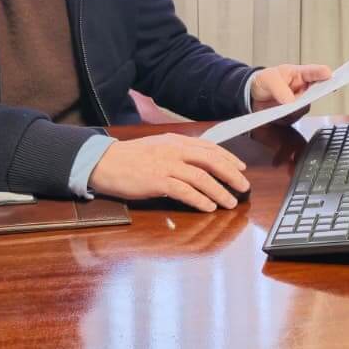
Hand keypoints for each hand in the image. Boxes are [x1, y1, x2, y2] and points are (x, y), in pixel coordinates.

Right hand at [87, 134, 250, 211]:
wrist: (104, 162)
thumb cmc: (129, 158)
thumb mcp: (157, 147)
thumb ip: (177, 152)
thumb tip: (197, 161)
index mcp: (175, 141)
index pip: (209, 147)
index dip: (228, 157)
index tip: (241, 167)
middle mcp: (174, 150)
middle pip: (211, 160)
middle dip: (231, 174)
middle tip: (243, 187)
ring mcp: (166, 165)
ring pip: (202, 177)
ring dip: (219, 191)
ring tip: (230, 202)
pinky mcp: (158, 181)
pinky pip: (185, 191)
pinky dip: (200, 199)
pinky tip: (208, 207)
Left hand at [250, 63, 332, 122]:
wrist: (254, 96)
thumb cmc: (265, 81)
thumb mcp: (269, 79)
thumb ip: (279, 88)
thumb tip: (290, 101)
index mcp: (300, 74)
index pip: (314, 72)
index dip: (322, 74)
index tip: (328, 74)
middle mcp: (303, 89)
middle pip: (316, 92)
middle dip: (313, 95)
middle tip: (306, 96)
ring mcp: (299, 102)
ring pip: (304, 108)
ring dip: (293, 109)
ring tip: (281, 105)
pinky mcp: (293, 115)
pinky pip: (293, 118)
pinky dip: (284, 117)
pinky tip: (276, 112)